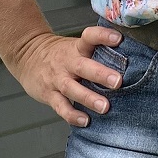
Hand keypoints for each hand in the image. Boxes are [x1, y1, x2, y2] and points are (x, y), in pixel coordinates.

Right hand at [10, 25, 124, 125]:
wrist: (26, 55)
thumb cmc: (60, 53)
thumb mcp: (76, 46)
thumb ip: (97, 51)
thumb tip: (131, 54)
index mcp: (77, 48)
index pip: (89, 37)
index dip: (103, 36)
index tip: (119, 39)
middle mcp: (68, 63)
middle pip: (83, 66)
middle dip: (101, 74)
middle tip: (117, 81)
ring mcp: (57, 79)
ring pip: (72, 89)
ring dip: (89, 98)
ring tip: (105, 107)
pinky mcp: (49, 94)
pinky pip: (61, 106)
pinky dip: (72, 115)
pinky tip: (85, 121)